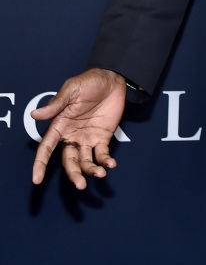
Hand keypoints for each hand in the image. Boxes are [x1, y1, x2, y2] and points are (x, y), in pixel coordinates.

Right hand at [31, 68, 125, 189]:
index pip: (46, 148)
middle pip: (69, 160)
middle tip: (81, 185)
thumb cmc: (89, 82)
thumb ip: (56, 104)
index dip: (40, 164)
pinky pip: (102, 154)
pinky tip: (111, 164)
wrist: (112, 79)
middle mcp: (72, 135)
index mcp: (60, 125)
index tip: (37, 180)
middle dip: (73, 174)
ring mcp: (87, 138)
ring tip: (100, 173)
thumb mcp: (71, 90)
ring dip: (91, 170)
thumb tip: (34, 115)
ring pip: (85, 161)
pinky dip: (105, 161)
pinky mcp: (103, 137)